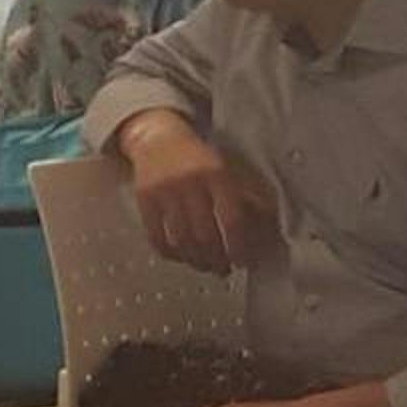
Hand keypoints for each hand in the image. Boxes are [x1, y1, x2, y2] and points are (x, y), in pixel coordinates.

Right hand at [121, 118, 277, 268]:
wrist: (158, 137)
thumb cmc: (197, 157)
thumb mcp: (225, 169)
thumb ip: (243, 196)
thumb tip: (262, 231)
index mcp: (217, 173)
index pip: (232, 220)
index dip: (239, 247)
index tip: (243, 262)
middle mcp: (190, 182)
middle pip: (206, 235)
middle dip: (217, 259)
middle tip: (224, 269)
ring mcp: (164, 191)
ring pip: (182, 240)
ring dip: (196, 260)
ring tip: (205, 267)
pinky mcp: (144, 200)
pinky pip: (157, 237)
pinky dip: (170, 253)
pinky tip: (181, 257)